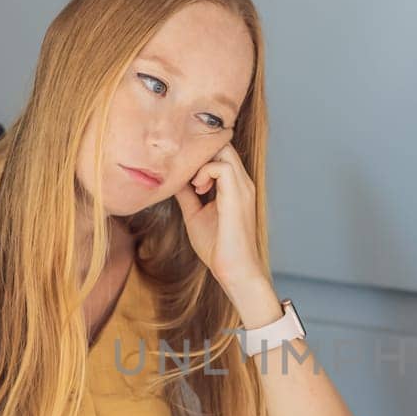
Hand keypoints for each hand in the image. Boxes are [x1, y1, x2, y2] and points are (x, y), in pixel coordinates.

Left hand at [174, 142, 266, 289]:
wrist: (234, 270)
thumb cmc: (218, 247)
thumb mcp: (195, 214)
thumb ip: (187, 195)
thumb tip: (173, 181)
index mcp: (235, 186)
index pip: (221, 152)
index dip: (201, 156)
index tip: (187, 178)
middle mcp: (243, 182)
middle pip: (224, 144)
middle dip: (201, 153)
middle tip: (189, 176)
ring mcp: (243, 187)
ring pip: (224, 150)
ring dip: (203, 162)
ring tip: (195, 186)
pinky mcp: (238, 196)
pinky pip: (222, 167)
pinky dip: (205, 173)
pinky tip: (198, 190)